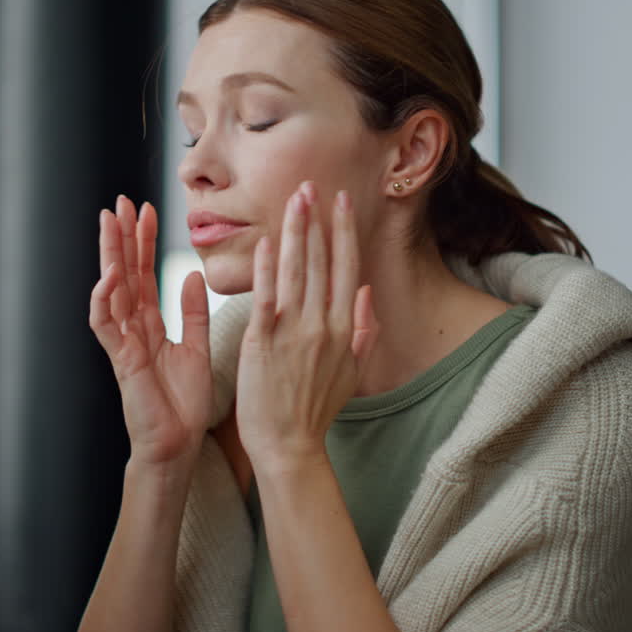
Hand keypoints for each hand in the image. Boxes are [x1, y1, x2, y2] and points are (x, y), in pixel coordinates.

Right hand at [90, 195, 213, 467]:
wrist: (177, 445)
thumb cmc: (184, 404)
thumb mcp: (198, 348)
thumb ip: (193, 313)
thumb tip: (189, 274)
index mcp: (151, 325)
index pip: (144, 274)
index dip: (144, 242)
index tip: (148, 209)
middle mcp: (133, 329)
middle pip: (123, 274)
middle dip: (122, 237)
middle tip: (120, 202)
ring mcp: (123, 342)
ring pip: (110, 290)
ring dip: (109, 256)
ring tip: (110, 224)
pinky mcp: (120, 360)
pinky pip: (105, 325)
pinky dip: (105, 299)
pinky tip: (110, 275)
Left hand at [235, 182, 378, 473]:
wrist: (289, 446)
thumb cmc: (316, 412)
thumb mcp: (351, 373)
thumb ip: (363, 331)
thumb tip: (366, 294)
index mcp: (344, 330)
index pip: (346, 268)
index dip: (344, 232)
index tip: (341, 202)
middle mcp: (322, 326)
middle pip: (321, 262)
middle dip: (317, 220)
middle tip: (311, 184)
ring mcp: (294, 333)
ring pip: (296, 271)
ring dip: (296, 232)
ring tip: (294, 199)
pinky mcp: (264, 342)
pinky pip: (267, 297)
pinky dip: (267, 269)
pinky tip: (266, 242)